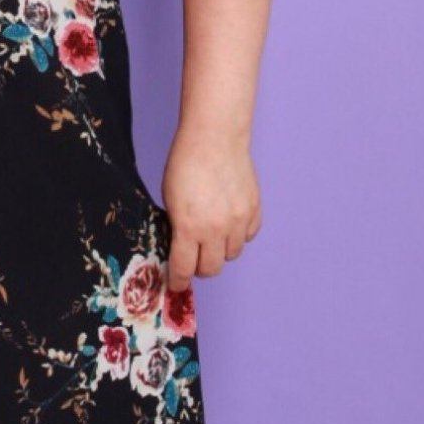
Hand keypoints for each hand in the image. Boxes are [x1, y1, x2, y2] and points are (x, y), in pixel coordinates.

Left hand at [159, 131, 261, 291]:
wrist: (214, 138)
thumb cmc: (185, 164)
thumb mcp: (170, 200)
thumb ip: (177, 227)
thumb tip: (179, 248)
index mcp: (190, 227)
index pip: (184, 269)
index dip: (178, 281)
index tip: (176, 284)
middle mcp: (217, 229)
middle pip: (211, 269)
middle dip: (199, 268)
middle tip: (193, 259)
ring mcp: (238, 220)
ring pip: (232, 255)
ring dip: (220, 251)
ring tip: (211, 236)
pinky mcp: (253, 210)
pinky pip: (248, 236)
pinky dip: (238, 235)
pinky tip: (228, 223)